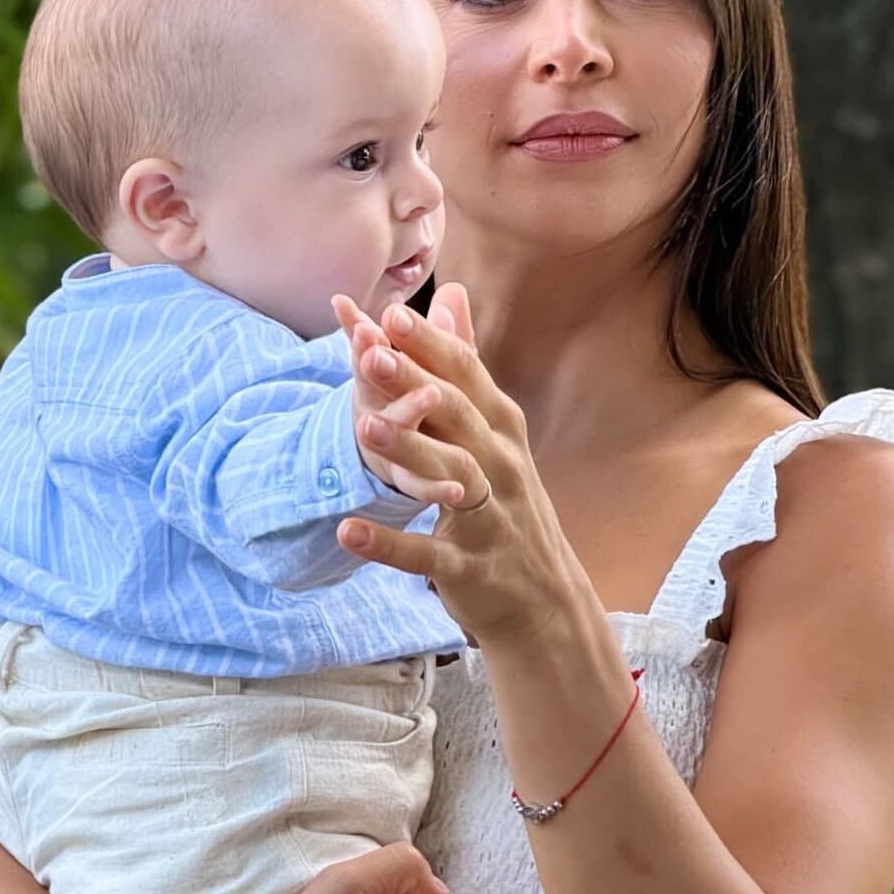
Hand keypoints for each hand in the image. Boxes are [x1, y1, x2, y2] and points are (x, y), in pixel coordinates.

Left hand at [334, 294, 585, 645]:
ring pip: (451, 478)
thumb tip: (448, 294)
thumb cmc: (507, 502)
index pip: (466, 376)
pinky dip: (388, 546)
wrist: (546, 599)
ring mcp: (489, 519)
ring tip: (361, 427)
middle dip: (413, 384)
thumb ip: (465, 365)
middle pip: (457, 416)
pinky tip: (347, 531)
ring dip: (408, 451)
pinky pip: (427, 555)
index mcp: (501, 429)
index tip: (390, 312)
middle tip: (367, 355)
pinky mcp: (470, 570)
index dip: (430, 346)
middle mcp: (501, 466)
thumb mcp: (493, 431)